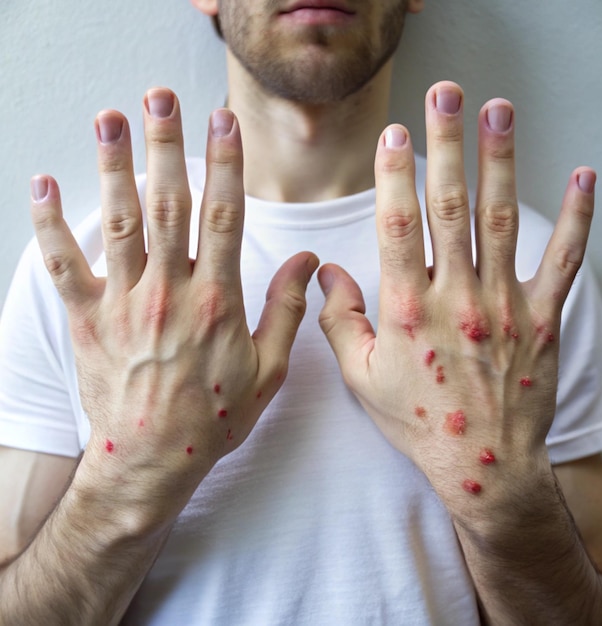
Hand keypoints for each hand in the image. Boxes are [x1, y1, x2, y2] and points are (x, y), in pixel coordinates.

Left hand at [30, 88, 317, 521]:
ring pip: (119, 222)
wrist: (153, 461)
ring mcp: (126, 303)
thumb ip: (288, 311)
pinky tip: (43, 183)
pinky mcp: (89, 320)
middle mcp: (170, 291)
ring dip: (114, 166)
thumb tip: (309, 263)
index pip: (224, 215)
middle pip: (168, 204)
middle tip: (160, 97)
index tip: (223, 120)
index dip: (225, 164)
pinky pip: (65, 266)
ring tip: (110, 120)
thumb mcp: (269, 371)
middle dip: (165, 145)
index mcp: (218, 299)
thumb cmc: (215, 417)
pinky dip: (50, 224)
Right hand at [318, 81, 593, 517]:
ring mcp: (503, 305)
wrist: (484, 465)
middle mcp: (455, 298)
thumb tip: (326, 274)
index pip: (398, 227)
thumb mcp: (362, 378)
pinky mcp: (541, 319)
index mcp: (407, 310)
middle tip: (446, 95)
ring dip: (500, 161)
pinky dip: (577, 219)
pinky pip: (564, 262)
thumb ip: (341, 320)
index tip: (396, 133)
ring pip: (501, 220)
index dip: (395, 175)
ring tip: (498, 112)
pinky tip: (582, 178)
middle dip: (447, 145)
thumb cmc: (419, 421)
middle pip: (449, 208)